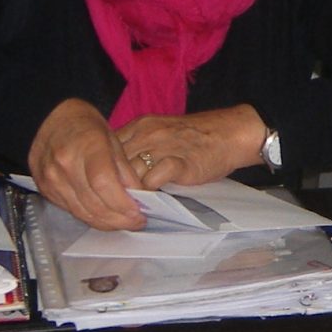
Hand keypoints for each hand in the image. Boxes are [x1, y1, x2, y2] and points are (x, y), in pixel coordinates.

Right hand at [28, 98, 146, 230]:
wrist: (50, 119)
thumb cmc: (85, 125)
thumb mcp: (112, 139)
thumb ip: (125, 170)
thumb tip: (138, 198)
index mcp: (86, 146)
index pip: (103, 183)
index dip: (122, 203)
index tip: (138, 213)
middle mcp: (64, 164)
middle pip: (93, 204)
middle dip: (119, 219)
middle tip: (137, 222)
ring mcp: (51, 179)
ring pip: (83, 213)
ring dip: (107, 222)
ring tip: (124, 221)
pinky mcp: (45, 189)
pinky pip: (72, 210)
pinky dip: (91, 216)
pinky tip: (105, 215)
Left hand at [113, 104, 267, 191]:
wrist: (229, 134)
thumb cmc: (195, 137)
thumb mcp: (159, 132)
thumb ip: (137, 145)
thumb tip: (113, 169)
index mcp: (139, 126)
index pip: (105, 149)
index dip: (102, 169)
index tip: (102, 185)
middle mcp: (147, 134)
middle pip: (113, 164)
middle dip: (111, 185)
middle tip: (112, 202)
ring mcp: (162, 147)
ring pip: (130, 174)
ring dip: (128, 192)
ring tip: (129, 205)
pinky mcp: (179, 163)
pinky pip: (153, 180)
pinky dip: (149, 193)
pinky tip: (151, 200)